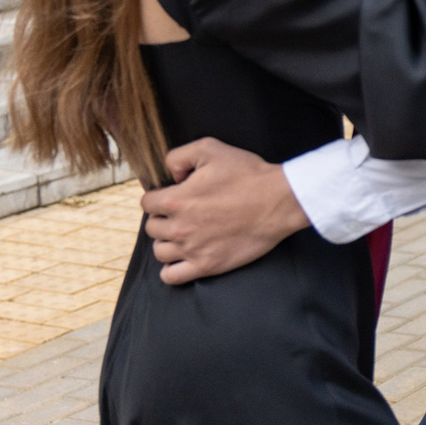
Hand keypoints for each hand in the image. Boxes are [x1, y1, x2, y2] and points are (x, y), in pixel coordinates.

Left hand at [142, 138, 307, 284]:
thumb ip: (178, 156)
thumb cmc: (247, 174)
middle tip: (183, 213)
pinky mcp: (207, 265)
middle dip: (163, 218)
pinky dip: (171, 269)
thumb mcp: (210, 148)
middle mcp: (178, 227)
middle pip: (152, 228)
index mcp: (175, 200)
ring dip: (167, 242)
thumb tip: (170, 174)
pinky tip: (183, 258)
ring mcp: (192, 250)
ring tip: (183, 234)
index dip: (159, 196)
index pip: (147, 203)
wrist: (278, 201)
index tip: (174, 195)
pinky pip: (172, 276)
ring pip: (159, 252)